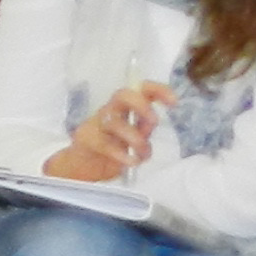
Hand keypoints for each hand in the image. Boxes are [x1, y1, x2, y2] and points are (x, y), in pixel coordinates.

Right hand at [46, 81, 175, 181]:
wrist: (81, 166)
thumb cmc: (111, 149)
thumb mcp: (133, 138)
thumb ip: (143, 129)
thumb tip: (151, 122)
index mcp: (124, 107)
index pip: (140, 89)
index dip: (157, 90)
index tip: (174, 102)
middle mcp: (109, 111)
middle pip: (122, 95)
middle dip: (141, 105)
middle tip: (154, 122)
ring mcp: (95, 124)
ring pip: (114, 122)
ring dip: (135, 139)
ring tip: (143, 153)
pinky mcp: (86, 139)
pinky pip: (105, 144)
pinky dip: (122, 154)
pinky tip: (131, 162)